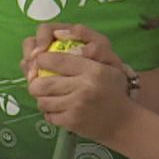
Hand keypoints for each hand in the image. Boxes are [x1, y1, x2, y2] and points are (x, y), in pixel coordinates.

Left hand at [23, 25, 134, 139]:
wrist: (123, 121)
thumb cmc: (113, 88)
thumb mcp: (108, 61)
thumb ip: (87, 47)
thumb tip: (58, 35)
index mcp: (92, 69)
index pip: (53, 60)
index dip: (40, 59)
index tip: (41, 61)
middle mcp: (84, 86)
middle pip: (41, 83)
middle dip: (34, 82)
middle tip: (38, 81)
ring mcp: (77, 106)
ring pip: (42, 101)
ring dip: (42, 98)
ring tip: (49, 95)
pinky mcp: (72, 122)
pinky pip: (49, 116)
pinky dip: (50, 112)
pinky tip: (59, 109)